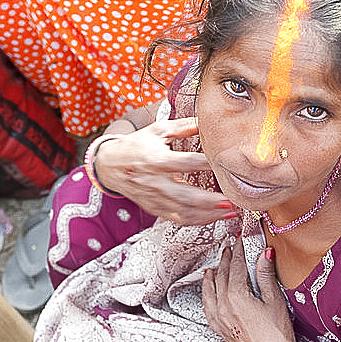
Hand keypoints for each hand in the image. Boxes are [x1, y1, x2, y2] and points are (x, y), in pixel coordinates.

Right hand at [94, 116, 239, 224]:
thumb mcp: (156, 130)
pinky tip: (214, 218)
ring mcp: (155, 198)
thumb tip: (205, 120)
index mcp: (157, 159)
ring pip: (184, 212)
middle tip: (231, 200)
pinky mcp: (155, 209)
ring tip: (230, 212)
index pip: (185, 162)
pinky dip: (198, 221)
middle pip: (185, 195)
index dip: (205, 164)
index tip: (225, 165)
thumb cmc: (135, 146)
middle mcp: (156, 182)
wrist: (109, 166)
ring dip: (208, 215)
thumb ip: (182, 127)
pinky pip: (179, 219)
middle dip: (209, 201)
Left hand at [202, 242, 298, 341]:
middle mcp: (223, 305)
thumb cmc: (277, 333)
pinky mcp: (220, 329)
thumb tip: (264, 253)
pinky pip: (208, 307)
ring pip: (210, 291)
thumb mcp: (275, 300)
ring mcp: (219, 318)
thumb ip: (266, 275)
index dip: (238, 251)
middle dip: (225, 260)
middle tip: (229, 248)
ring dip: (212, 276)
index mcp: (236, 296)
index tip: (240, 240)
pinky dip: (207, 295)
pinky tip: (210, 292)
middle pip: (221, 276)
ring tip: (213, 267)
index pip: (235, 266)